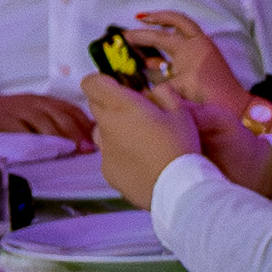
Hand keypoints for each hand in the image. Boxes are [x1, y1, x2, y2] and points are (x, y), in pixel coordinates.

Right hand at [0, 88, 92, 143]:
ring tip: (70, 150)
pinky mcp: (2, 120)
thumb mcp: (36, 115)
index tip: (97, 138)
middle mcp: (34, 103)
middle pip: (59, 115)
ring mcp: (18, 111)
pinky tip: (43, 149)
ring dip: (59, 137)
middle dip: (75, 132)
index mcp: (44, 102)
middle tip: (87, 148)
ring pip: (42, 121)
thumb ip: (57, 124)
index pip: (70, 109)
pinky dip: (32, 139)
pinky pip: (19, 128)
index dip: (84, 123)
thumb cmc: (12, 117)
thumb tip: (85, 141)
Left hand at [85, 72, 203, 207]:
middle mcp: (107, 126)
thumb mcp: (180, 112)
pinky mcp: (108, 171)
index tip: (118, 86)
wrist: (177, 189)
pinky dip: (120, 155)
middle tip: (136, 113)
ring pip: (101, 132)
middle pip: (95, 106)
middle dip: (110, 104)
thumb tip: (154, 90)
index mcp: (122, 106)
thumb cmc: (180, 148)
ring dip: (114, 130)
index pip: (91, 83)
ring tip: (139, 140)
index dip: (102, 82)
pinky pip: (108, 156)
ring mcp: (104, 151)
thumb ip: (163, 94)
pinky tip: (141, 162)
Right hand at [126, 9, 250, 133]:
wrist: (235, 108)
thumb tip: (138, 74)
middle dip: (156, 19)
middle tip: (138, 20)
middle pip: (175, 22)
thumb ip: (155, 81)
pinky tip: (159, 53)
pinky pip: (187, 41)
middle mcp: (198, 42)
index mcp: (190, 46)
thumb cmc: (207, 98)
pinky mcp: (207, 57)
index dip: (139, 37)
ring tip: (148, 26)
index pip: (159, 36)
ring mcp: (204, 48)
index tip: (123, 38)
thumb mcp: (176, 90)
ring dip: (166, 25)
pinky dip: (174, 41)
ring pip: (183, 27)